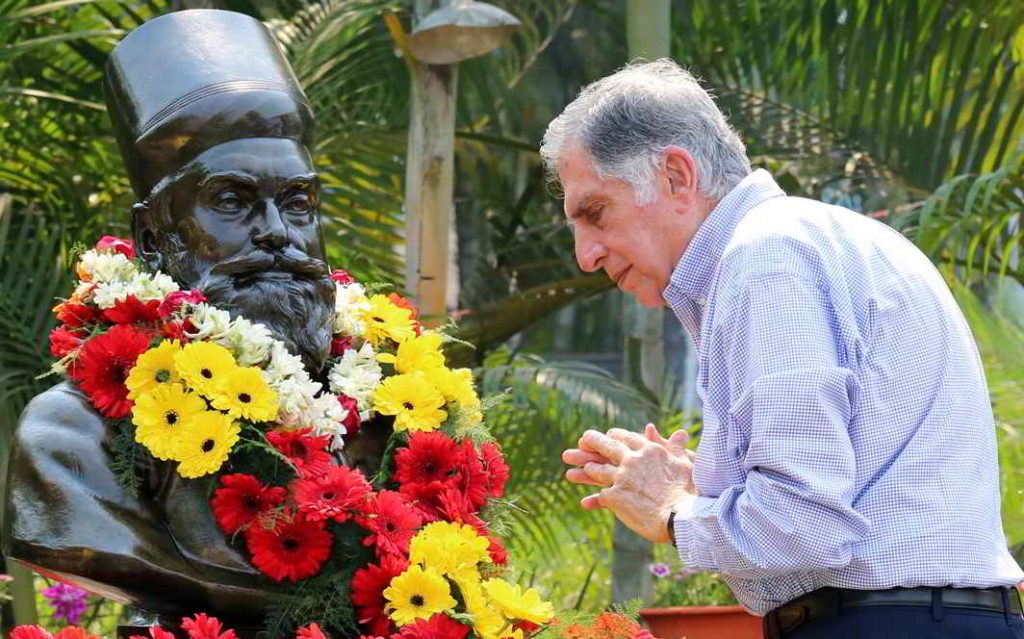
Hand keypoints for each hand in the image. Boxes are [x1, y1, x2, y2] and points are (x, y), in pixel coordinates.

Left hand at [562, 424, 694, 542]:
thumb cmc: (691, 491)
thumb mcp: (686, 464)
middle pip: (607, 446)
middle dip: (592, 441)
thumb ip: (677, 447)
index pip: (627, 437)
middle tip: (583, 439)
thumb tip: (680, 431)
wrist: (684, 517)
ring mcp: (622, 477)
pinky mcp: (615, 497)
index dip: (615, 436)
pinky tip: (585, 503)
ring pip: (598, 470)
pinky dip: (593, 500)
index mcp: (650, 450)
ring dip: (589, 469)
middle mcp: (633, 460)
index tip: (608, 435)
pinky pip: (600, 496)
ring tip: (582, 469)